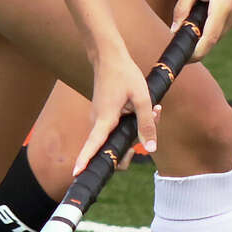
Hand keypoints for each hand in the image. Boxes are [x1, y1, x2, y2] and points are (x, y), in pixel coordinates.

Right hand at [72, 45, 158, 176]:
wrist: (109, 56)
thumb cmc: (125, 74)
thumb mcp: (142, 98)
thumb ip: (146, 123)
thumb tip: (150, 149)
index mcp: (105, 118)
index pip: (93, 145)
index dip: (85, 160)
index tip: (77, 174)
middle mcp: (98, 122)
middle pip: (113, 148)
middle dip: (134, 144)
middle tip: (153, 119)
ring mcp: (99, 119)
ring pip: (117, 137)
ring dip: (136, 131)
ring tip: (154, 110)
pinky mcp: (103, 116)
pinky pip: (117, 128)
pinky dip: (131, 123)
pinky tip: (145, 109)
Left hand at [172, 0, 231, 60]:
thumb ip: (182, 7)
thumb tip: (175, 29)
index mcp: (224, 6)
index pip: (210, 39)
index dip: (197, 53)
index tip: (186, 59)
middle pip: (215, 37)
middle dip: (200, 38)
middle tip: (185, 31)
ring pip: (222, 31)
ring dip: (210, 28)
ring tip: (204, 7)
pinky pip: (229, 24)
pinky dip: (219, 21)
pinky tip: (216, 4)